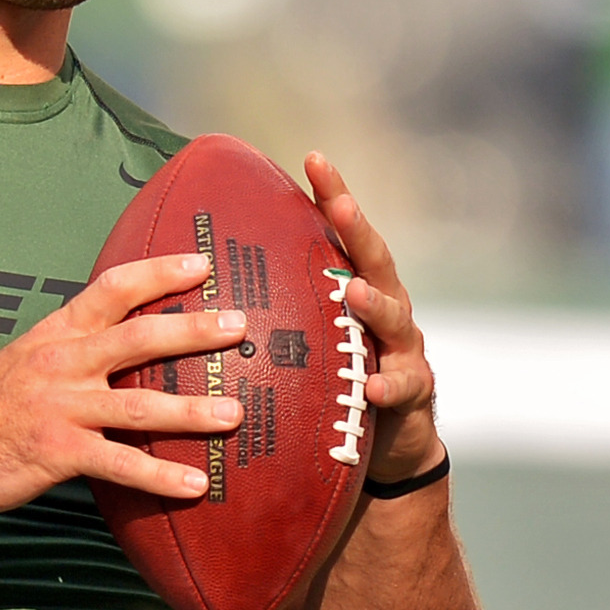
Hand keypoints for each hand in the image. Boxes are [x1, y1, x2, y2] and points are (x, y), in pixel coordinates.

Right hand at [0, 253, 251, 512]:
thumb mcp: (31, 356)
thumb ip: (80, 343)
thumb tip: (136, 335)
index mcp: (58, 334)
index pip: (113, 289)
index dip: (158, 272)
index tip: (201, 263)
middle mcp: (63, 363)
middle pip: (138, 338)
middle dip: (193, 330)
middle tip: (239, 326)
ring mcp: (61, 407)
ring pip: (138, 406)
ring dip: (191, 411)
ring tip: (235, 414)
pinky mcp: (59, 451)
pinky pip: (120, 465)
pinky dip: (160, 477)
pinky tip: (195, 485)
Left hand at [304, 153, 441, 483]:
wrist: (386, 451)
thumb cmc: (332, 388)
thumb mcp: (305, 345)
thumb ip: (272, 314)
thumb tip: (197, 285)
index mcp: (357, 290)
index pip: (343, 235)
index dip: (334, 195)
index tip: (314, 158)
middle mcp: (386, 310)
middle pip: (375, 261)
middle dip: (358, 230)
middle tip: (339, 204)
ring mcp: (404, 349)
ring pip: (395, 318)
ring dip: (374, 304)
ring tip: (354, 293)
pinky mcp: (413, 393)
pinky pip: (403, 386)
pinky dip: (389, 384)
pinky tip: (374, 387)